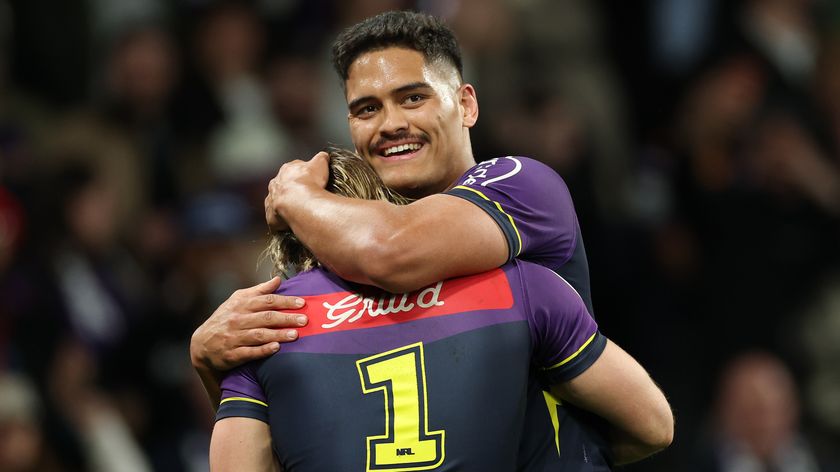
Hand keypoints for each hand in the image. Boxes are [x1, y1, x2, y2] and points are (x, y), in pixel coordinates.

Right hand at [190, 276, 307, 372]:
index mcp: (241, 305)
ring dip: (278, 334)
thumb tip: (278, 279)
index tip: (302, 303)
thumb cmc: (225, 319)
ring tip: (295, 335)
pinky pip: (249, 352)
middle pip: (266, 317)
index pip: (267, 301)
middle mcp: (237, 320)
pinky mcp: (232, 355)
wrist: (202, 344)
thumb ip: (259, 291)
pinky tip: (276, 348)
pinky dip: (263, 350)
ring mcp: (234, 338)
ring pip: (259, 335)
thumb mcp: (237, 301)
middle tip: (304, 320)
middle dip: (286, 318)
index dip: (285, 302)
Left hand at [265, 151, 329, 231]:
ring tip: (298, 211)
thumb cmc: (310, 182)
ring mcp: (271, 199)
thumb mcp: (320, 164)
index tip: (310, 180)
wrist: (300, 203)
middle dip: (291, 190)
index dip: (302, 174)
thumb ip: (321, 158)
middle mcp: (276, 183)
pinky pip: (275, 218)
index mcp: (287, 170)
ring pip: (277, 201)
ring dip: (284, 204)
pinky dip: (281, 220)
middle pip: (283, 185)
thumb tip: (324, 156)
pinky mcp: (271, 215)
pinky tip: (289, 223)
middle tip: (304, 197)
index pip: (293, 169)